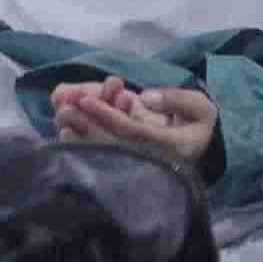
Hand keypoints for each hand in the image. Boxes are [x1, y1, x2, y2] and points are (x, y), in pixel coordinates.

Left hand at [52, 77, 218, 171]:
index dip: (108, 116)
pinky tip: (64, 127)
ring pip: (103, 150)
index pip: (132, 132)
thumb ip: (177, 100)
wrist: (202, 149)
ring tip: (60, 114)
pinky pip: (102, 152)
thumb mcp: (201, 108)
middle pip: (110, 144)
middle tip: (64, 107)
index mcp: (168, 147)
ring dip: (79, 133)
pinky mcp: (126, 161)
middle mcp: (149, 160)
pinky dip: (81, 139)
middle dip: (85, 125)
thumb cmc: (200, 125)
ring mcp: (137, 163)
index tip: (87, 99)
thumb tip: (146, 97)